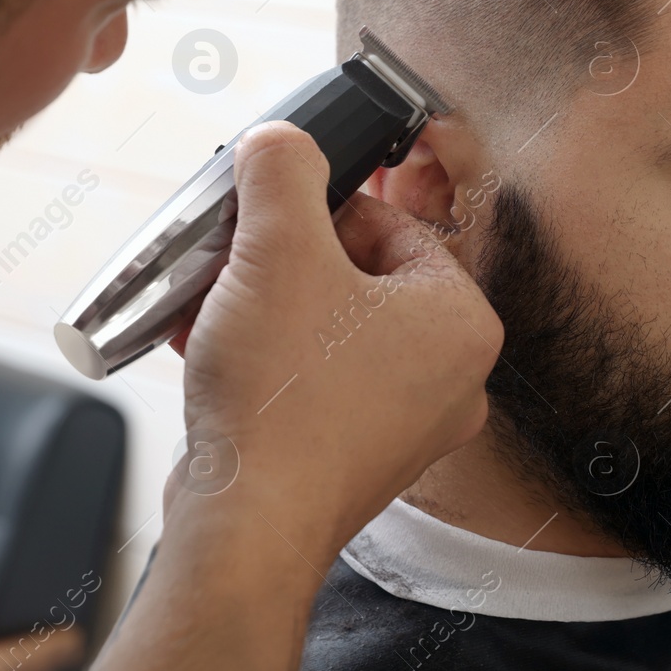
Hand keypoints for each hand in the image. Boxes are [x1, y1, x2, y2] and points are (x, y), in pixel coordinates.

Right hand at [163, 120, 500, 560]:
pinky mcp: (353, 463)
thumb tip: (281, 143)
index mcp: (464, 323)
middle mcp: (452, 381)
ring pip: (327, 334)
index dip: (320, 210)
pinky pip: (311, 386)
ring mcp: (405, 430)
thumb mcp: (277, 248)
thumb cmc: (282, 398)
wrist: (246, 527)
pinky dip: (263, 361)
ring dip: (262, 308)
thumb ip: (283, 171)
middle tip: (233, 258)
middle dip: (282, 263)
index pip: (393, 226)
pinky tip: (206, 348)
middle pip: (357, 280)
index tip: (268, 214)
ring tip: (209, 303)